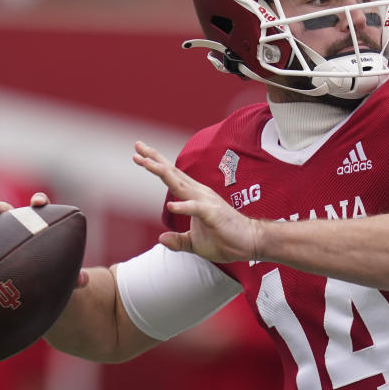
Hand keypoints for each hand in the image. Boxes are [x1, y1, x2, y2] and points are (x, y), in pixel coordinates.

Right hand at [0, 192, 89, 287]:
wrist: (23, 289)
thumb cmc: (44, 276)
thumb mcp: (58, 278)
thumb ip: (71, 278)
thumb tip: (83, 281)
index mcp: (33, 228)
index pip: (37, 209)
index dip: (38, 202)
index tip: (38, 203)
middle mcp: (9, 228)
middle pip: (2, 210)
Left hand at [133, 141, 260, 263]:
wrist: (251, 242)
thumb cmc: (225, 240)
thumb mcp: (195, 244)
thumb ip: (178, 241)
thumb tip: (161, 239)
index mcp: (194, 196)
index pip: (172, 176)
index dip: (155, 164)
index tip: (138, 154)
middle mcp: (199, 193)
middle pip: (172, 173)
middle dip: (154, 159)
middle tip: (137, 146)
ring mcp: (206, 202)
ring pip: (180, 185)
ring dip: (163, 173)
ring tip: (146, 163)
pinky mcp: (213, 214)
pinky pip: (196, 208)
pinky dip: (183, 206)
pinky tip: (170, 205)